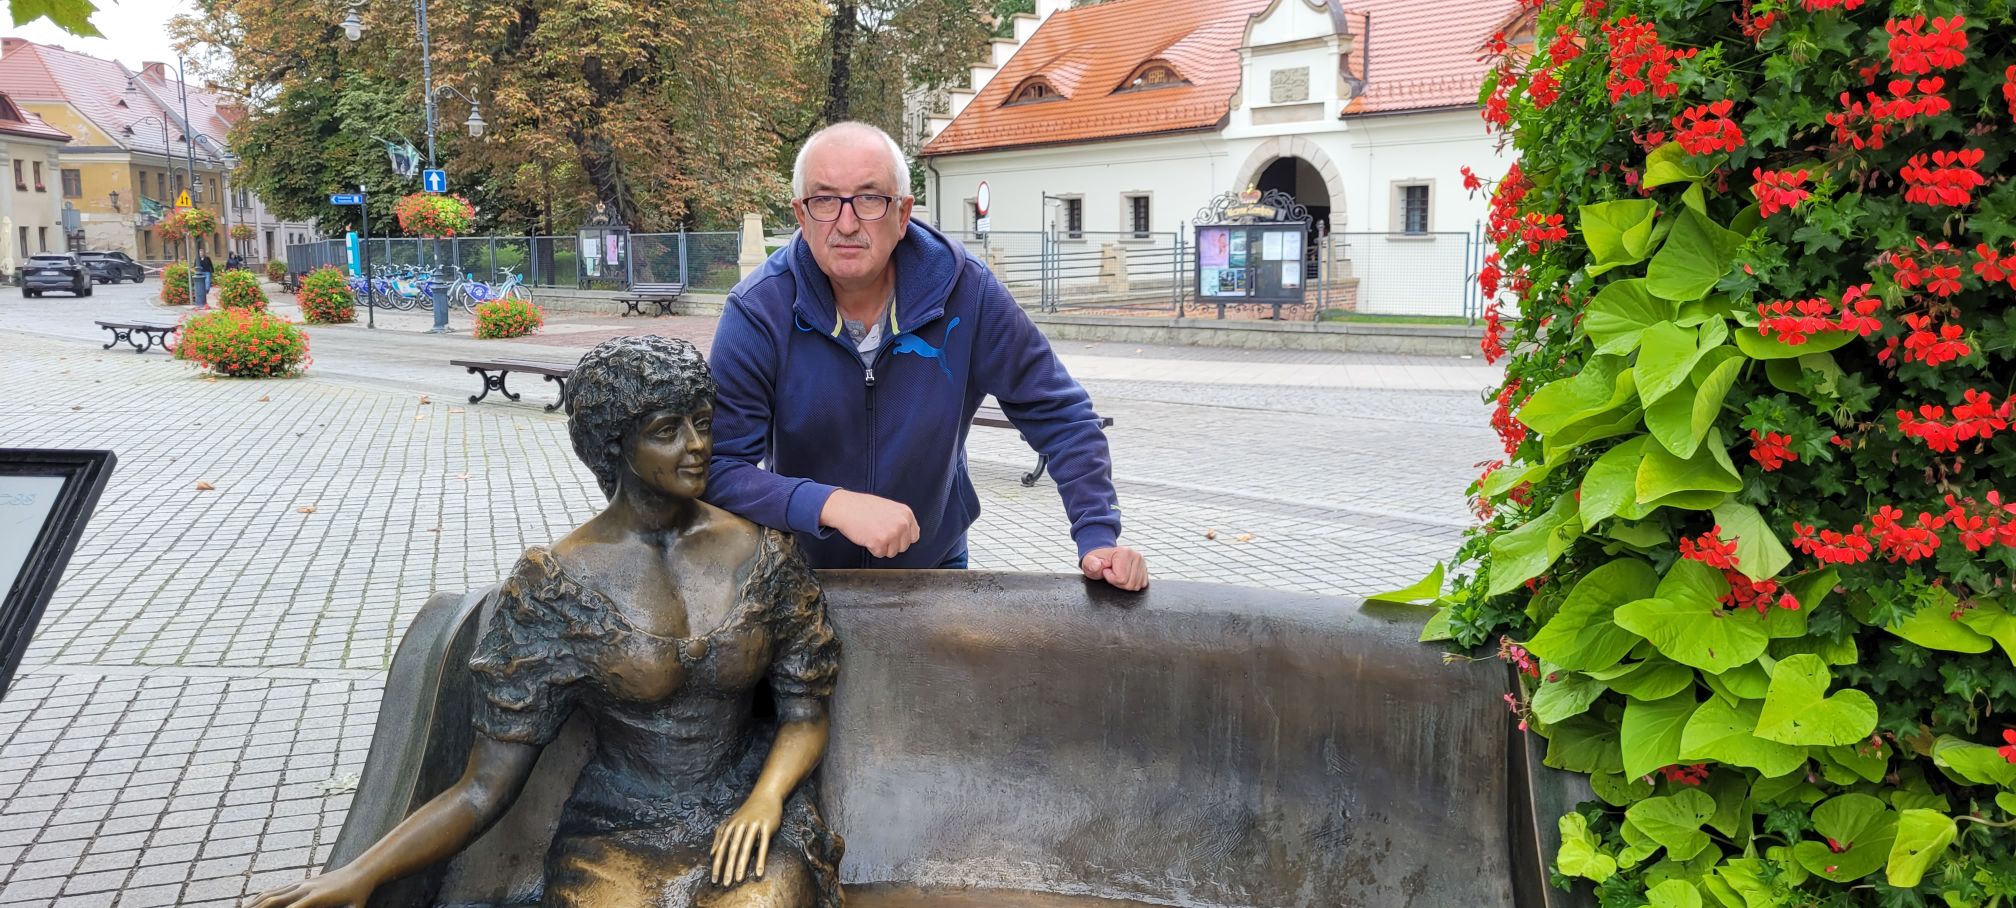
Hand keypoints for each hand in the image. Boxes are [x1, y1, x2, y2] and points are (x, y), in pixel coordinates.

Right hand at [247, 868, 373, 907]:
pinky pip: (276, 889)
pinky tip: (252, 904)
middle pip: (272, 901)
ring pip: (270, 894)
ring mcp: (301, 883)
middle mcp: (304, 888)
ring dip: (253, 905)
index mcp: (316, 897)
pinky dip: (261, 897)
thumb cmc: (359, 894)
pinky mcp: (301, 882)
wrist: (361, 871)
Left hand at [711, 793, 783, 885]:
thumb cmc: (748, 811)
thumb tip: (711, 853)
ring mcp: (754, 825)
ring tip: (739, 880)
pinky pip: (764, 846)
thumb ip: (720, 836)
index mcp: (730, 826)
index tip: (714, 880)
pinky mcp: (767, 827)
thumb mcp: (732, 821)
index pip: (721, 848)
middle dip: (728, 868)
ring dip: (742, 865)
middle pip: (732, 850)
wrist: (766, 795)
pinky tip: (759, 872)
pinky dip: (761, 859)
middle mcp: (740, 825)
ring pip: (746, 848)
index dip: (717, 865)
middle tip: (726, 884)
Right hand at [820, 490, 919, 558]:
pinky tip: (867, 536)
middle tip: (879, 533)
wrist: (846, 507)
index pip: (914, 536)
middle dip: (891, 544)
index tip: (893, 536)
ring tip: (872, 533)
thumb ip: (901, 520)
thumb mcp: (890, 508)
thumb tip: (909, 533)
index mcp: (906, 514)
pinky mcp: (880, 542)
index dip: (902, 539)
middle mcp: (902, 523)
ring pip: (892, 552)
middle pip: (903, 547)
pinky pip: (880, 554)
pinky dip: (872, 549)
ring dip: (882, 547)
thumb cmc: (864, 507)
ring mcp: (891, 533)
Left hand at [1081, 546, 1148, 590]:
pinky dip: (1131, 584)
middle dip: (1118, 583)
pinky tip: (1125, 576)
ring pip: (1136, 586)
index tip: (1107, 571)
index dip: (1111, 578)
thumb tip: (1096, 566)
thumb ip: (1090, 564)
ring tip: (1118, 574)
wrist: (1104, 558)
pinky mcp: (1145, 569)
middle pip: (1130, 584)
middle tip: (1112, 573)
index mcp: (1124, 552)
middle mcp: (1136, 556)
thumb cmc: (1097, 561)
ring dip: (1125, 584)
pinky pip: (1141, 584)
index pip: (1121, 578)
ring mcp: (1142, 562)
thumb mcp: (1089, 562)